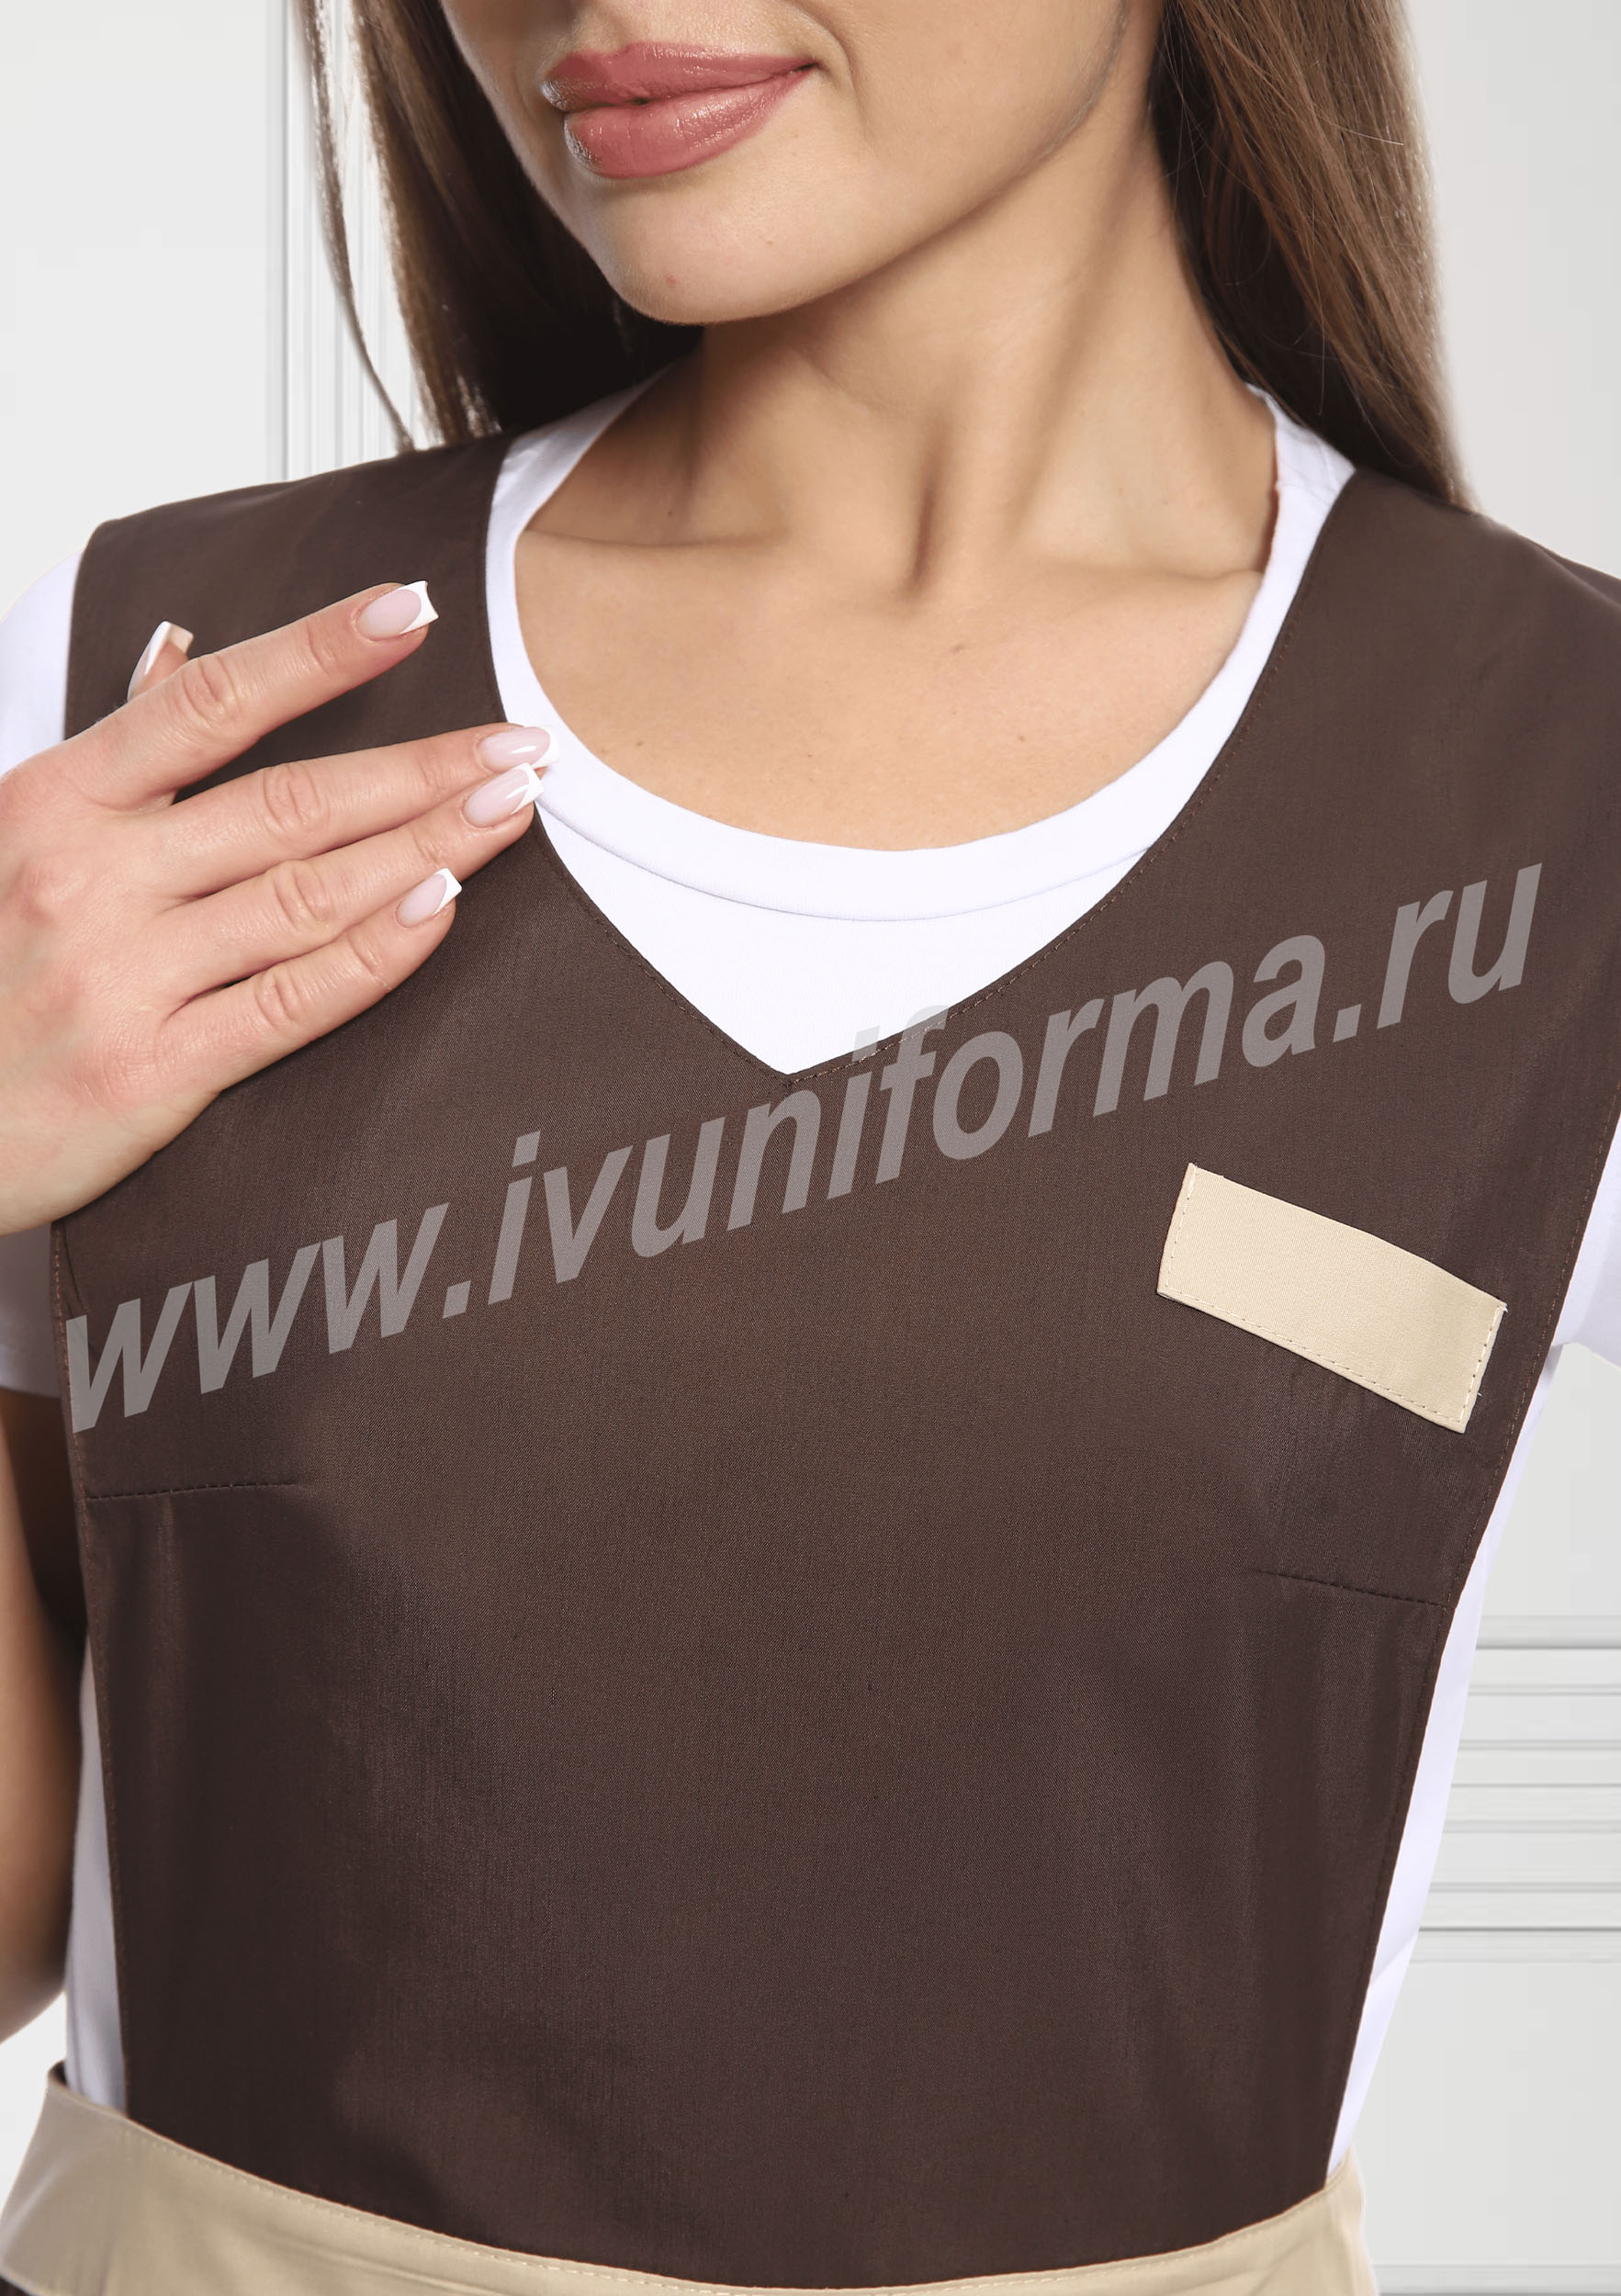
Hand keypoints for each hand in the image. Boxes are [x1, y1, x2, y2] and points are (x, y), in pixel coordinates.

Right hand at [0, 584, 551, 1233]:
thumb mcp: (13, 834)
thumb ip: (113, 749)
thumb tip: (177, 643)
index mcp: (56, 800)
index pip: (209, 702)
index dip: (316, 652)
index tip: (405, 612)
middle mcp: (90, 876)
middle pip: (288, 802)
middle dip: (420, 769)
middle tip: (519, 745)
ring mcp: (121, 974)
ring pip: (306, 894)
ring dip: (427, 847)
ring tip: (508, 811)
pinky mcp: (151, 1071)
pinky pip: (288, 1000)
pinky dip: (375, 952)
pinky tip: (443, 908)